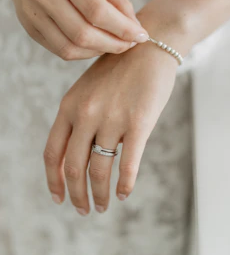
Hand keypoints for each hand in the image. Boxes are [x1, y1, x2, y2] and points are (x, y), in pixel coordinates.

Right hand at [8, 0, 147, 58]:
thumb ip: (117, 0)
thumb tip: (135, 28)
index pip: (97, 10)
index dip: (122, 28)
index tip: (140, 36)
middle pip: (83, 33)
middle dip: (113, 44)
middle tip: (129, 44)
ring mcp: (34, 14)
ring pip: (70, 47)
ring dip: (99, 51)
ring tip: (114, 45)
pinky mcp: (30, 29)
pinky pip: (60, 51)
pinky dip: (83, 53)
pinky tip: (96, 46)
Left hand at [43, 36, 177, 213]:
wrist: (150, 45)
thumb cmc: (120, 68)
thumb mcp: (88, 88)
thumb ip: (79, 118)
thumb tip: (76, 156)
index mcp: (70, 106)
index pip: (53, 152)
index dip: (53, 180)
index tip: (58, 197)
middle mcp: (86, 114)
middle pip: (74, 168)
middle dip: (77, 195)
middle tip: (84, 209)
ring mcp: (112, 118)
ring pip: (99, 170)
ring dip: (100, 194)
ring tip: (104, 205)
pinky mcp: (139, 122)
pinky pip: (128, 164)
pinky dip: (124, 184)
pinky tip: (125, 193)